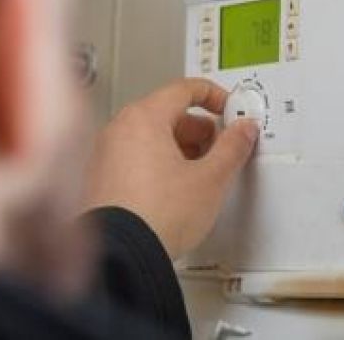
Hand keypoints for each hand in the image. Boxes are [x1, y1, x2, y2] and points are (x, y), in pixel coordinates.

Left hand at [84, 78, 258, 259]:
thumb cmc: (156, 216)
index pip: (184, 89)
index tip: (229, 110)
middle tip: (220, 150)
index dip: (214, 96)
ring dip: (180, 148)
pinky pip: (135, 157)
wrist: (121, 255)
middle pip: (167, 113)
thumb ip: (232, 147)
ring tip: (199, 176)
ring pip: (151, 136)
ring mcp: (105, 153)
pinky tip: (174, 191)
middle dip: (199, 130)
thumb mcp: (210, 179)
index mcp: (144, 118)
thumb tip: (243, 130)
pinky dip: (158, 164)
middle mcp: (119, 129)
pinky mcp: (101, 178)